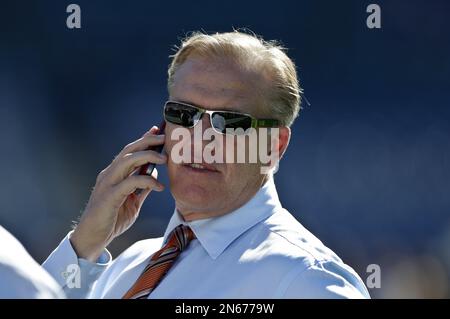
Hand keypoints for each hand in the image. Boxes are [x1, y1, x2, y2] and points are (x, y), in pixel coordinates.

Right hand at [70, 126, 166, 261]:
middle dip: (147, 141)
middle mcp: (110, 174)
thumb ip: (141, 188)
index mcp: (114, 174)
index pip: (129, 151)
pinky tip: (159, 187)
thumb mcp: (132, 201)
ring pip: (127, 160)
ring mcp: (108, 184)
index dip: (143, 139)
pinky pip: (130, 182)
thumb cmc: (112, 219)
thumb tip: (153, 174)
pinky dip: (147, 181)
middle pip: (129, 150)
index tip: (157, 129)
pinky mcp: (110, 196)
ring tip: (165, 158)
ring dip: (147, 156)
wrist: (93, 238)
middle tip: (164, 137)